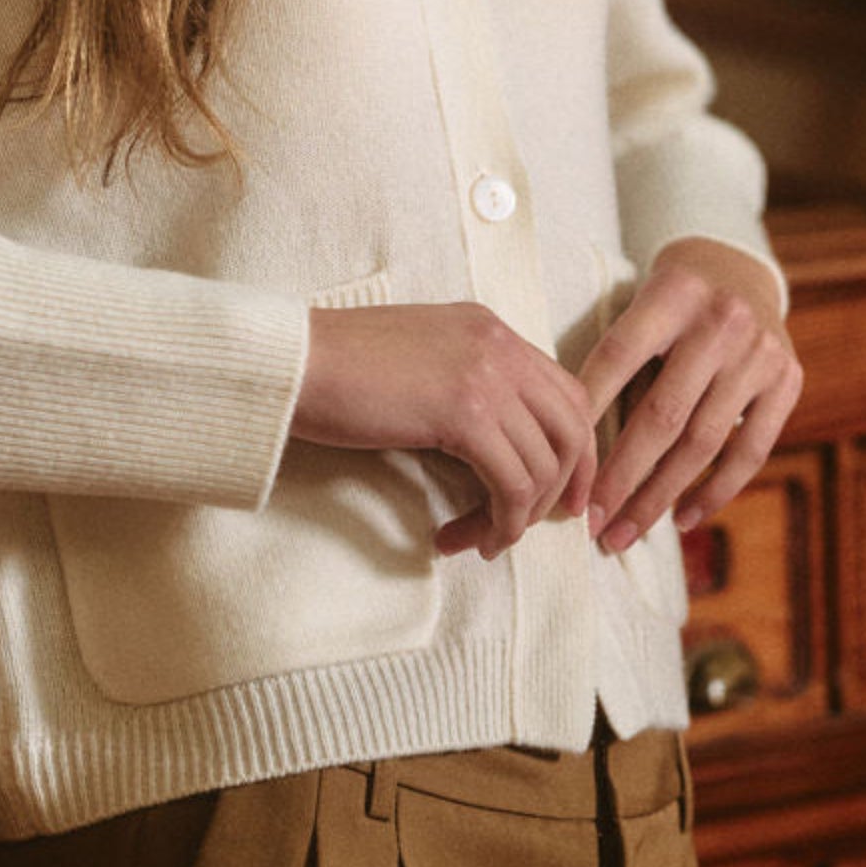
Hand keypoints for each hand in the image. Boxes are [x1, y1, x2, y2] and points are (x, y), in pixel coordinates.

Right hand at [292, 302, 597, 559]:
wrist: (291, 361)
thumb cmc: (338, 368)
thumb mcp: (420, 358)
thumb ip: (466, 380)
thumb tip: (498, 441)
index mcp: (488, 328)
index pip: (565, 390)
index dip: (574, 449)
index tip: (559, 494)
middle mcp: (497, 344)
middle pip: (571, 426)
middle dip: (564, 486)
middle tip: (539, 527)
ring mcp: (484, 374)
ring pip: (541, 464)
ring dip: (516, 517)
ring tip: (479, 538)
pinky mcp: (463, 412)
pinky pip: (510, 485)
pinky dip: (498, 523)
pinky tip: (468, 538)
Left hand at [578, 239, 801, 554]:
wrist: (739, 272)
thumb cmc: (668, 304)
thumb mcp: (640, 306)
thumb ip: (615, 360)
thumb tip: (568, 439)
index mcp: (671, 293)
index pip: (619, 356)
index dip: (589, 411)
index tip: (564, 465)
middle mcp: (720, 322)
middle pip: (663, 414)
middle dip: (622, 475)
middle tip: (591, 521)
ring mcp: (760, 354)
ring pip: (703, 442)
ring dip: (660, 496)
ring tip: (624, 532)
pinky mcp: (788, 382)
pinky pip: (749, 451)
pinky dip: (714, 491)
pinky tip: (681, 520)